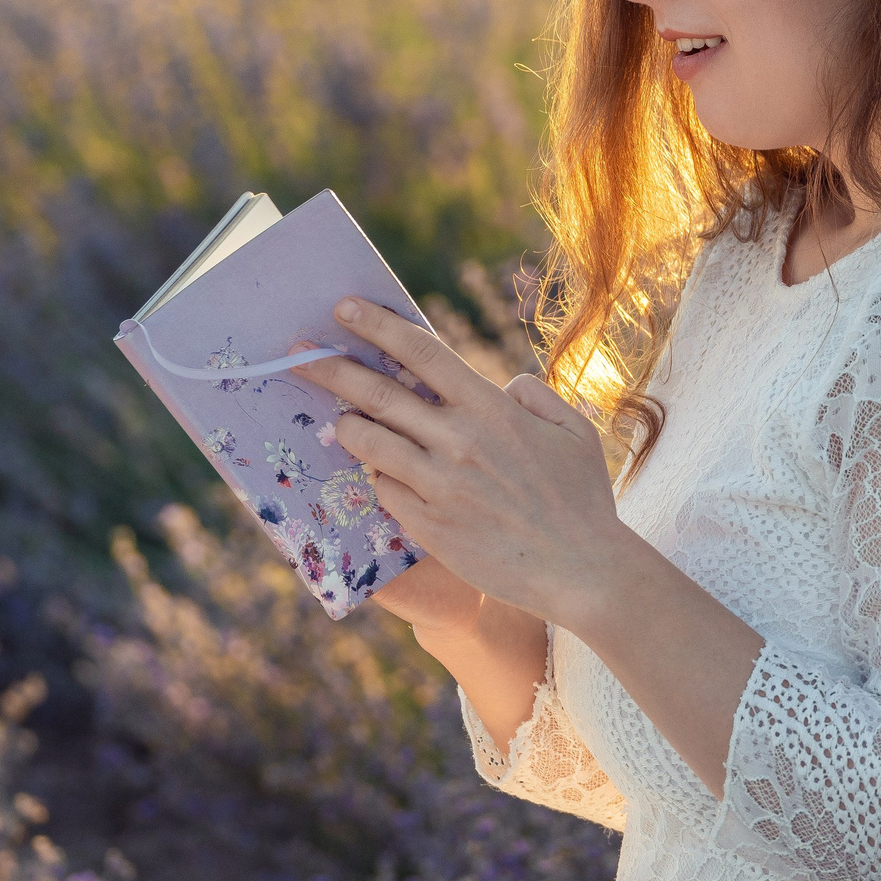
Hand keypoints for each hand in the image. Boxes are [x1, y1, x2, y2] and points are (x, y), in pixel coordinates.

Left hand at [291, 298, 638, 626]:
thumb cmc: (583, 499)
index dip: (376, 325)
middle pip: (378, 394)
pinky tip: (383, 477)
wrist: (582, 571)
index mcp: (490, 408)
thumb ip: (533, 396)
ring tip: (337, 421)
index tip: (343, 309)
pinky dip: (380, 480)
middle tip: (297, 355)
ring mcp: (439, 485)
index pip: (421, 352)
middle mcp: (458, 441)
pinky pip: (387, 493)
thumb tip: (500, 385)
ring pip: (371, 445)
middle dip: (331, 369)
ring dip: (347, 428)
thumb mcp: (572, 430)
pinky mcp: (429, 526)